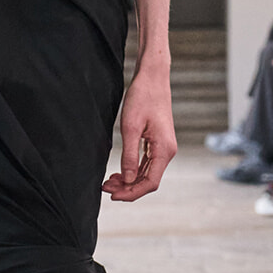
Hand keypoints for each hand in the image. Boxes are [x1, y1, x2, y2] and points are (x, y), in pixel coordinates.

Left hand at [103, 64, 177, 201]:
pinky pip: (146, 164)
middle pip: (148, 181)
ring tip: (109, 182)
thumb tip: (127, 179)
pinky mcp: (158, 143)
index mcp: (164, 150)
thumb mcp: (130, 127)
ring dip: (129, 181)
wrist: (152, 78)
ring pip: (147, 174)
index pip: (150, 183)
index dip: (131, 193)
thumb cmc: (142, 97)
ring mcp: (164, 148)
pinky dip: (133, 171)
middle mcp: (168, 152)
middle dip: (127, 188)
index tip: (112, 195)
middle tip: (105, 188)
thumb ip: (129, 156)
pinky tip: (119, 173)